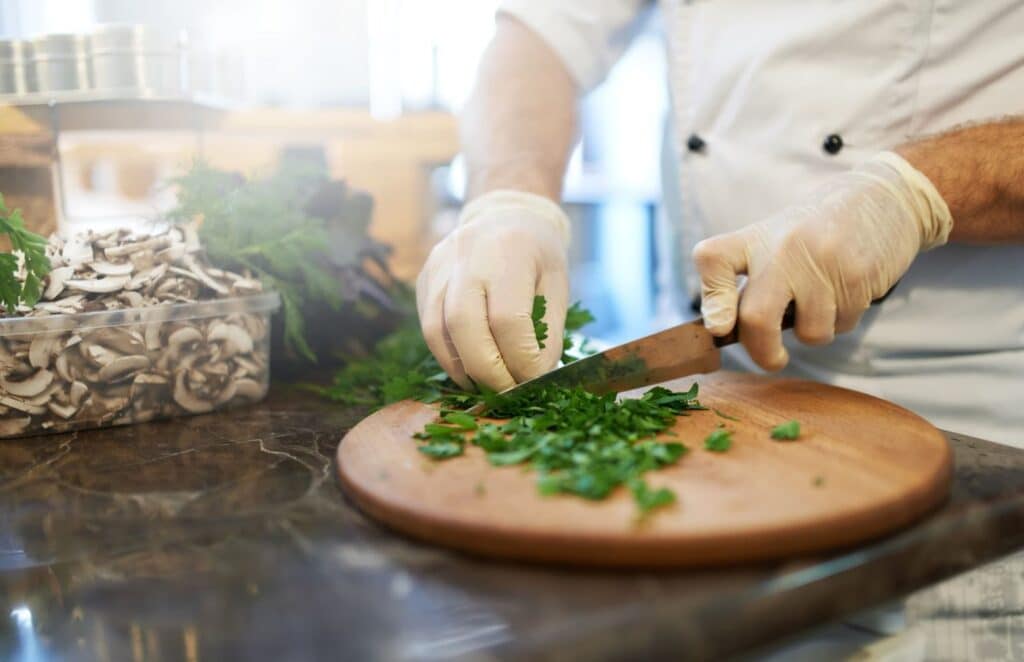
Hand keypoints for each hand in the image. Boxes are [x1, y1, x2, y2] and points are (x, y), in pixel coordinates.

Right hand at [416, 190, 569, 391]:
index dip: (520, 358)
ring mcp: (438, 268)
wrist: (504, 215)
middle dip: (487, 370)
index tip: (533, 379)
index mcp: (508, 252)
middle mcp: (467, 257)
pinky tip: (470, 367)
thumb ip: (548, 330)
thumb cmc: (537, 253)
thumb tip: (534, 375)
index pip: (507, 318)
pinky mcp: (424, 281)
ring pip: (437, 330)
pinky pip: (428, 327)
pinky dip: (448, 355)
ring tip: (486, 385)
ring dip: (462, 368)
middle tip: (508, 392)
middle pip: (464, 325)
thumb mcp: (557, 285)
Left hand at [692, 151, 952, 369]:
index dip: (711, 298)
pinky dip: (842, 319)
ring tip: (823, 299)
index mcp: (755, 237)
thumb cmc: (817, 231)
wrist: (883, 198)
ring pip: (808, 332)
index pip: (713, 260)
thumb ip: (752, 279)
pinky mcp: (856, 276)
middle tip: (773, 358)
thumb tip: (728, 331)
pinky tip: (848, 289)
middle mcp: (782, 247)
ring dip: (814, 331)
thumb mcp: (777, 240)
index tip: (719, 328)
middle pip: (755, 317)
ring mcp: (820, 262)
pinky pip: (842, 324)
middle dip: (762, 351)